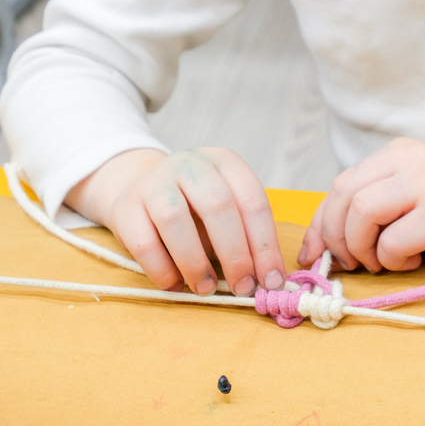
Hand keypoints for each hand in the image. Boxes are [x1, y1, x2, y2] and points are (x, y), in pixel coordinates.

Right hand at [65, 147, 285, 296]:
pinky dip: (162, 270)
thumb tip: (264, 278)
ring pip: (175, 219)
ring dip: (196, 263)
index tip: (271, 281)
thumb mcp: (224, 209)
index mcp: (224, 162)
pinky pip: (144, 243)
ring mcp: (155, 182)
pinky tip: (175, 285)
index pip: (253, 201)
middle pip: (218, 206)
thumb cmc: (194, 207)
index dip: (265, 244)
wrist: (138, 189)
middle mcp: (191, 164)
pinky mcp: (126, 207)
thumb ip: (243, 236)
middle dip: (236, 254)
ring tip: (206, 289)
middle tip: (243, 288)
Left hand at [299, 138, 424, 271]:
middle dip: (337, 237)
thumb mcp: (417, 192)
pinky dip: (395, 258)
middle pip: (344, 195)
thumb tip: (327, 241)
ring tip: (385, 261)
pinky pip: (396, 239)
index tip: (314, 254)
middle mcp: (409, 159)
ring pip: (363, 212)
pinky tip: (416, 259)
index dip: (321, 223)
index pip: (340, 184)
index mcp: (398, 152)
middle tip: (353, 263)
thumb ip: (378, 204)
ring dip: (363, 248)